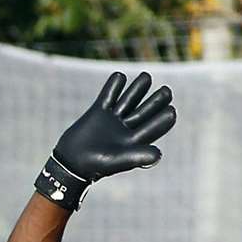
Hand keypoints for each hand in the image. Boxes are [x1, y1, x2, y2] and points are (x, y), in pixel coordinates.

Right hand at [34, 71, 175, 209]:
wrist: (70, 162)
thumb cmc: (96, 165)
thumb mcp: (118, 160)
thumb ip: (138, 156)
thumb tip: (159, 155)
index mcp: (134, 141)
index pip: (153, 127)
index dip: (163, 119)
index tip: (171, 111)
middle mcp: (125, 128)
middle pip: (144, 111)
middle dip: (156, 101)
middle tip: (167, 91)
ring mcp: (112, 119)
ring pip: (128, 100)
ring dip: (137, 89)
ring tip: (147, 76)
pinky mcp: (98, 112)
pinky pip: (108, 96)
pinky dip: (113, 87)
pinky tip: (120, 76)